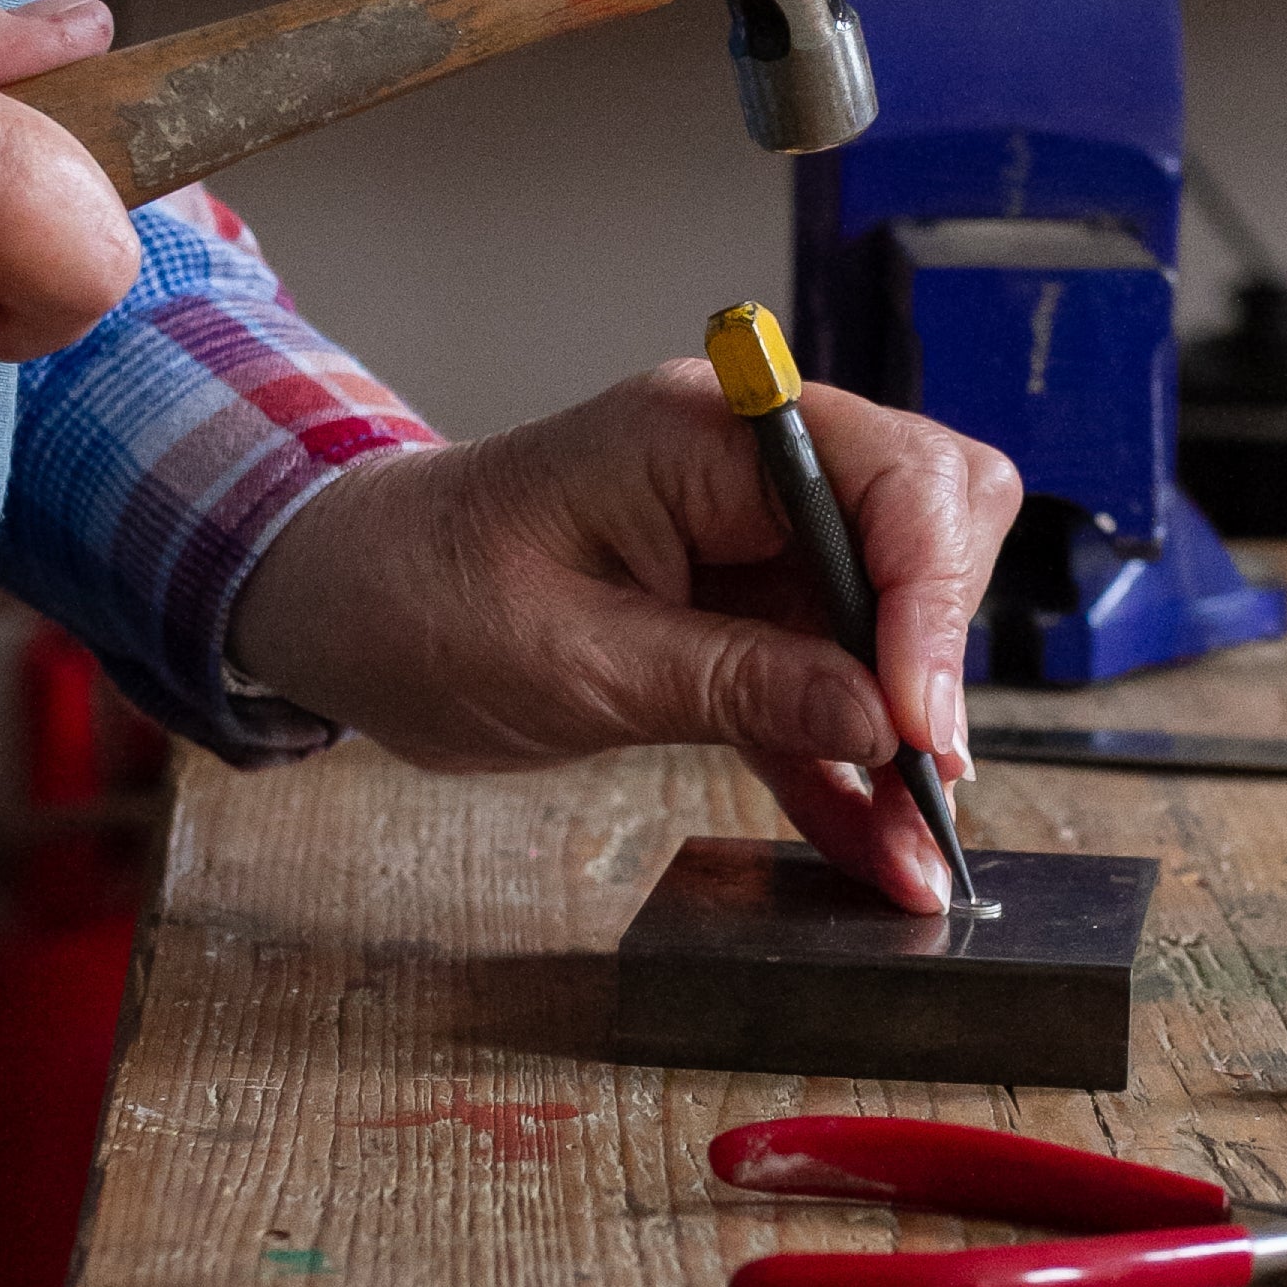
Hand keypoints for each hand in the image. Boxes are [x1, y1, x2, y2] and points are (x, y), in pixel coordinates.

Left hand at [227, 361, 1021, 911]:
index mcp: (706, 436)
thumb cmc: (421, 599)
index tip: (915, 722)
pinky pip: (831, 688)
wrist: (346, 606)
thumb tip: (875, 721)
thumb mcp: (570, 661)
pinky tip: (883, 850)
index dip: (929, 598)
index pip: (892, 477)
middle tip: (923, 772)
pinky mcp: (745, 619)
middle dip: (940, 649)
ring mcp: (755, 544)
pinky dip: (856, 766)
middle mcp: (752, 472)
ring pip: (896, 620)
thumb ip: (734, 682)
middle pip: (930, 524)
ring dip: (911, 733)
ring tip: (921, 851)